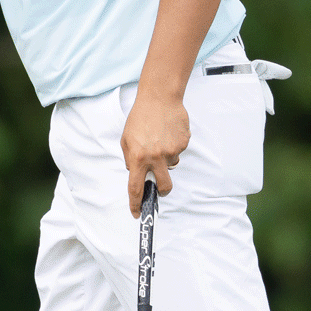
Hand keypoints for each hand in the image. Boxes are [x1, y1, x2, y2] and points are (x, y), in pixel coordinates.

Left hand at [120, 88, 188, 214]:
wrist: (159, 98)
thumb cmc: (140, 118)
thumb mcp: (126, 139)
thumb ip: (131, 159)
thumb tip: (137, 174)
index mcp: (138, 158)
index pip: (136, 188)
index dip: (136, 204)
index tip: (137, 213)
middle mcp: (156, 157)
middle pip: (164, 187)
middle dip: (162, 191)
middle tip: (159, 186)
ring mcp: (172, 151)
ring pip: (171, 165)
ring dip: (166, 159)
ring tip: (160, 140)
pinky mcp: (183, 143)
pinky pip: (178, 152)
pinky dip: (173, 146)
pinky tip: (168, 133)